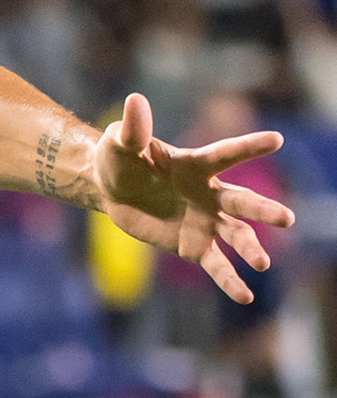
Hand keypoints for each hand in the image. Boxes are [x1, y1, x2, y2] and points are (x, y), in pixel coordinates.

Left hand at [94, 93, 295, 302]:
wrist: (111, 190)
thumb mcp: (119, 143)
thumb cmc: (119, 159)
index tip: (276, 139)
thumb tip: (135, 101)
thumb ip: (132, 129)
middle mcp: (209, 193)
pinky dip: (230, 280)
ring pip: (236, 235)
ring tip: (261, 263)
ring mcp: (206, 220)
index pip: (225, 154)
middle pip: (241, 201)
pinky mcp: (194, 245)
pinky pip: (217, 265)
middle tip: (286, 219)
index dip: (248, 147)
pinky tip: (245, 296)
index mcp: (196, 164)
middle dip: (263, 210)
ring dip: (250, 248)